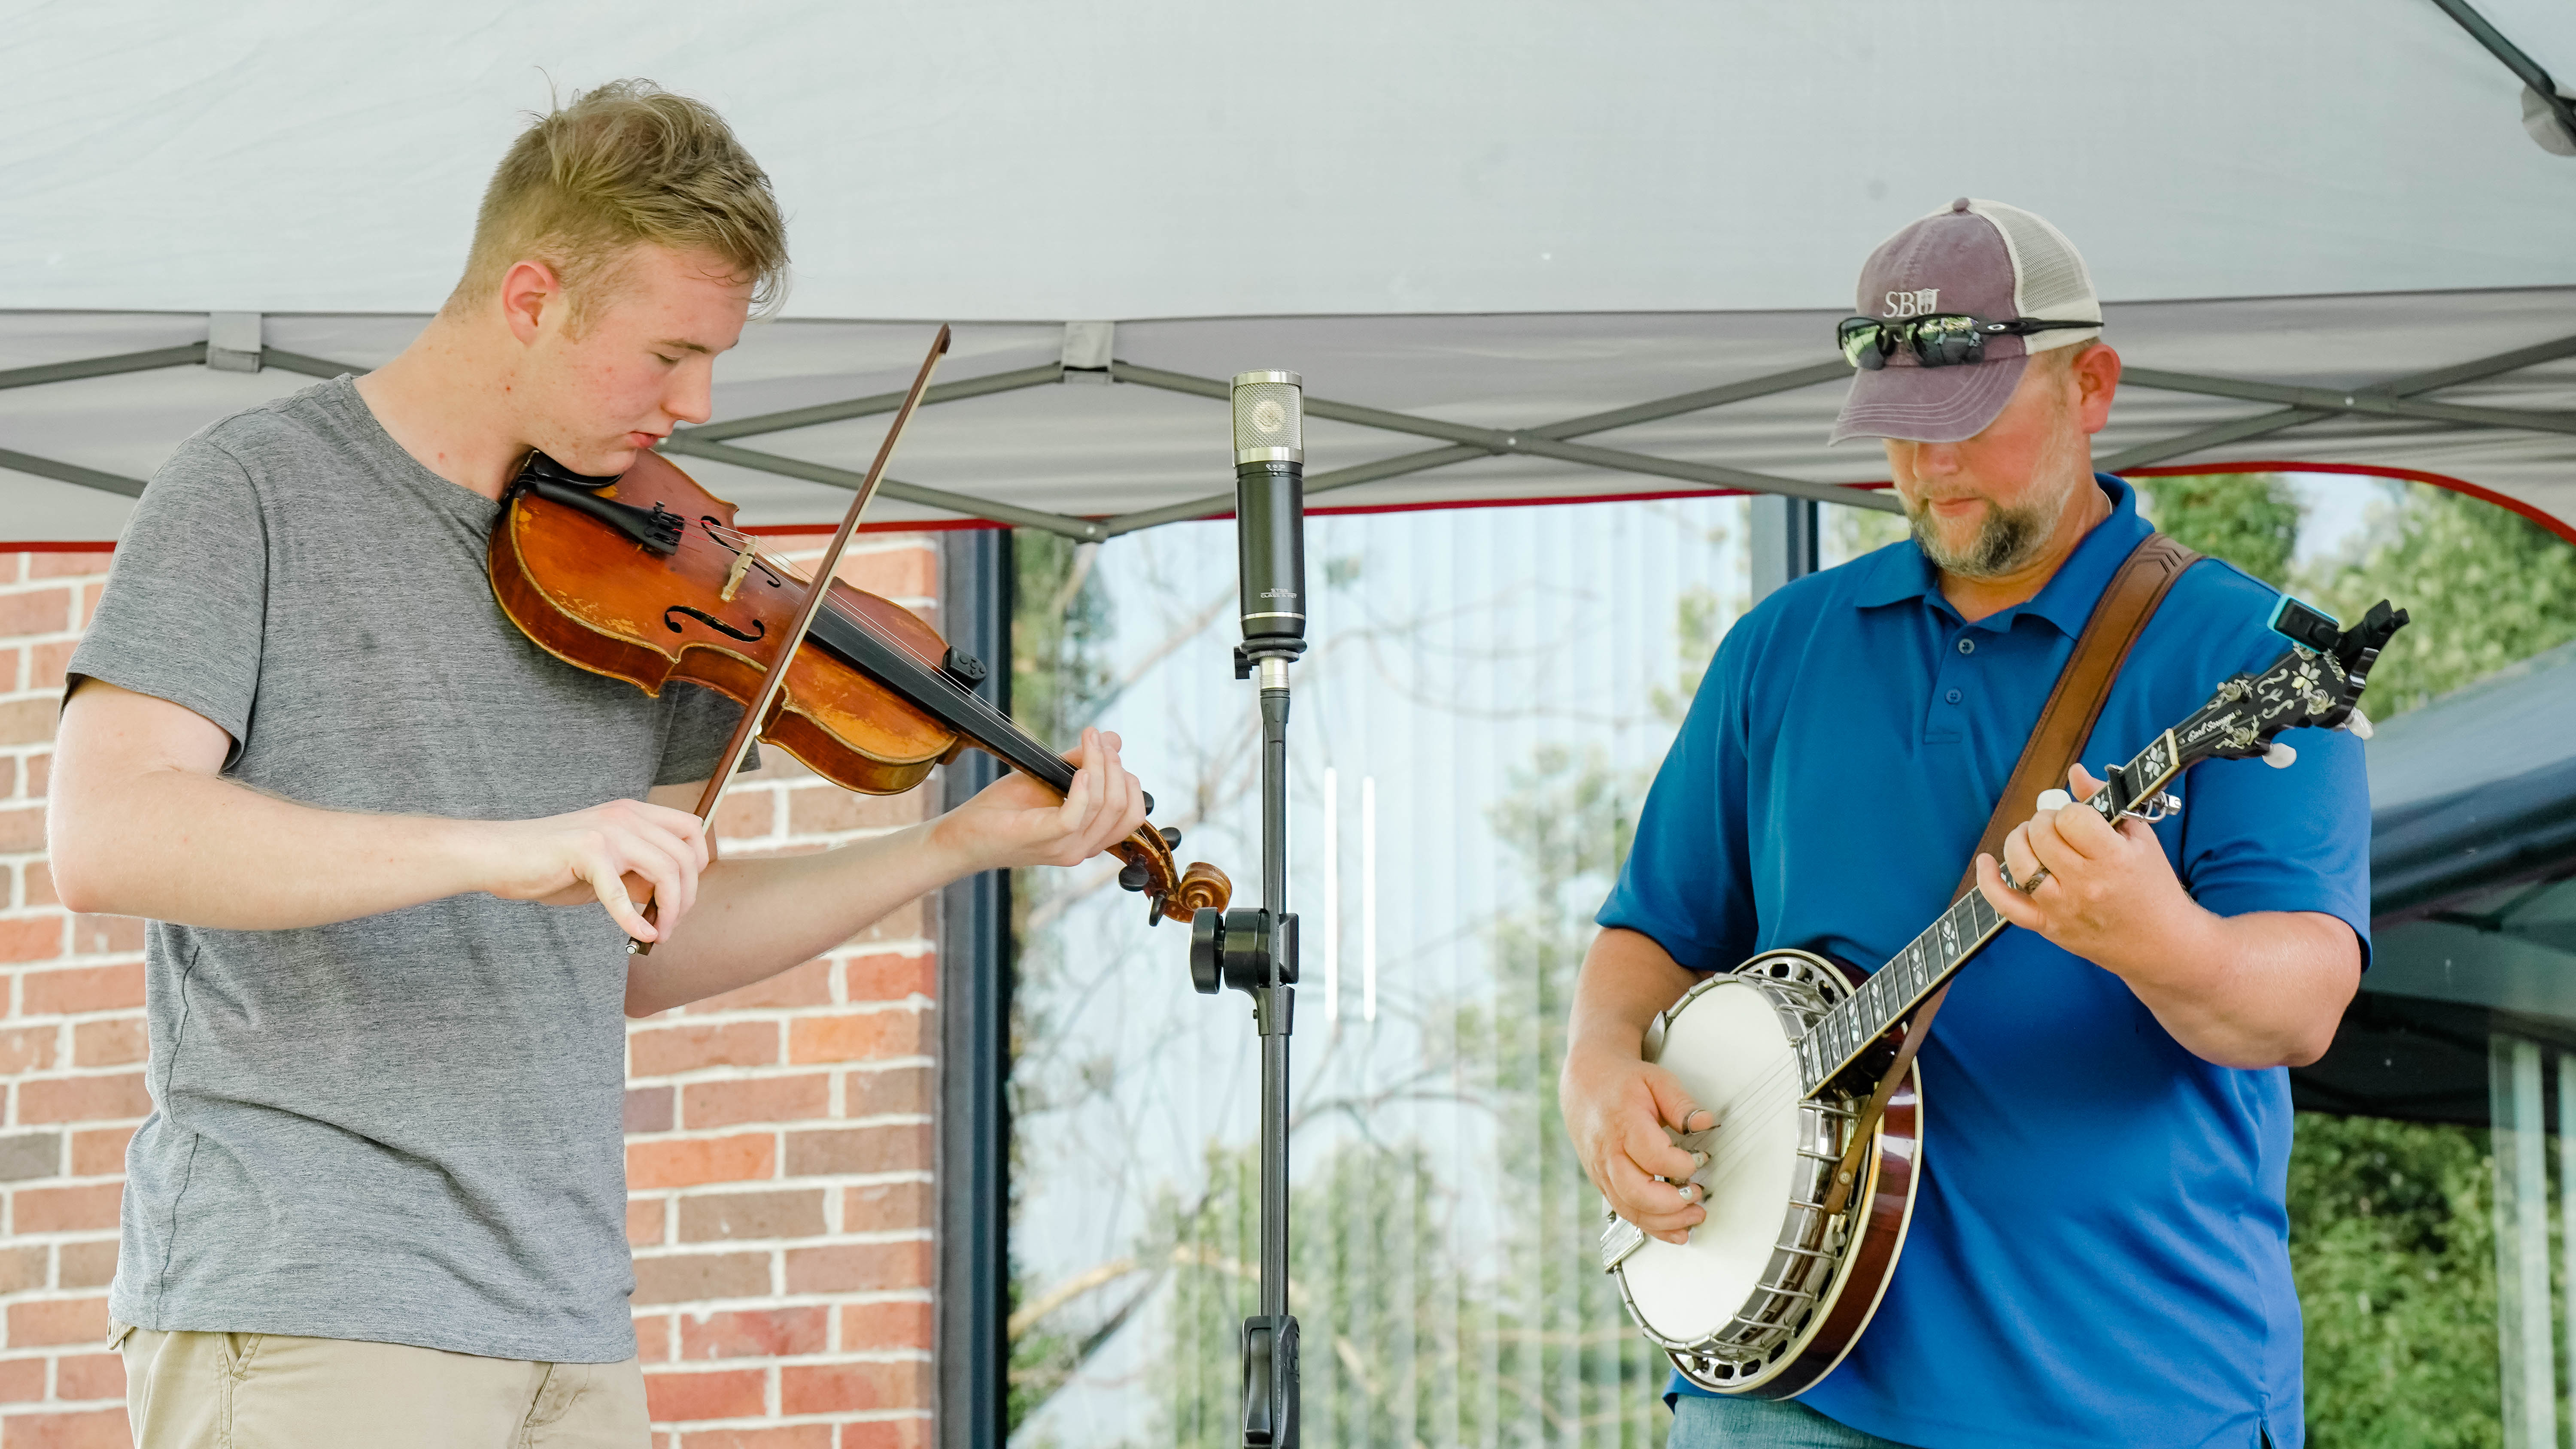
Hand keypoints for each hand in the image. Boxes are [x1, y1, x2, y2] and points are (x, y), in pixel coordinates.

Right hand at [483, 798, 711, 942]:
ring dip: (670, 910)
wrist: (500, 856)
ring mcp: (607, 831)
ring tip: (657, 934)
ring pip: (666, 870)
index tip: (683, 896)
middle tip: (670, 925)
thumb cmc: (551, 864)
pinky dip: (635, 920)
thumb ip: (639, 874)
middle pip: (685, 855)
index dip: (697, 865)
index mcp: (634, 813)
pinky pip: (622, 893)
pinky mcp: (586, 852)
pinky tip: (639, 936)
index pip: (692, 829)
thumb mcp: (607, 865)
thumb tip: (673, 899)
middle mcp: (626, 816)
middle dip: (687, 897)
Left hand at [929, 727, 1147, 873]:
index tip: (1108, 748)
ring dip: (1101, 765)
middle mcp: (1082, 848)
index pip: (1133, 815)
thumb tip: (1114, 739)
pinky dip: (1084, 788)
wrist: (962, 835)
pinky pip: (1078, 814)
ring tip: (1089, 740)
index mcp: (1087, 838)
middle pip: (1124, 808)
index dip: (1128, 779)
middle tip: (1097, 740)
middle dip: (1116, 767)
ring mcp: (1066, 848)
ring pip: (1106, 806)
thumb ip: (1082, 762)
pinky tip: (1079, 769)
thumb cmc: (1003, 809)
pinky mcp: (1045, 838)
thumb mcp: (1048, 779)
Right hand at [1560, 1042, 1714, 1245]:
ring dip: (1666, 1222)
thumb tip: (1706, 1123)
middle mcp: (1608, 1152)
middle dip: (1673, 1203)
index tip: (1702, 1158)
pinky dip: (1652, 1227)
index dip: (1683, 1164)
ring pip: (1631, 1210)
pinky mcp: (1602, 1183)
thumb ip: (1682, 1104)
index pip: (1654, 1156)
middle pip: (1637, 1192)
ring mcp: (1602, 1171)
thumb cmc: (1622, 1083)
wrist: (1585, 1083)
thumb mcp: (1656, 1080)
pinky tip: (1675, 1230)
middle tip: (1697, 1195)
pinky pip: (1625, 1212)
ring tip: (1693, 1217)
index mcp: (1623, 1123)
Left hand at [1975, 763, 2197, 969]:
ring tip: (2030, 837)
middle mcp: (2086, 885)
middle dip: (2043, 822)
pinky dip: (1988, 882)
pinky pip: (2006, 906)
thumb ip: (2105, 801)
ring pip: (2020, 865)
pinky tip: (1984, 861)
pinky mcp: (2048, 927)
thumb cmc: (2153, 887)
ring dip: (2018, 841)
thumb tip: (2075, 771)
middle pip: (2042, 837)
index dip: (2069, 811)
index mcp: (2114, 859)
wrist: (2161, 944)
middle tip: (2054, 825)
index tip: (2077, 817)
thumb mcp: (2141, 839)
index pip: (2072, 818)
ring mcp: (2063, 908)